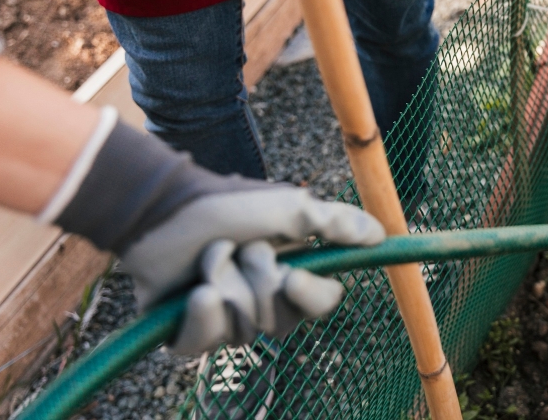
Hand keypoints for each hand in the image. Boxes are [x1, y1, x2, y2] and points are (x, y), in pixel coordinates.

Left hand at [48, 120, 384, 352]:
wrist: (166, 207)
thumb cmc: (230, 203)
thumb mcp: (292, 207)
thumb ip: (336, 222)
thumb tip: (380, 234)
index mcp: (291, 271)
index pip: (322, 304)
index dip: (309, 295)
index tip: (293, 275)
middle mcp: (261, 299)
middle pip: (280, 322)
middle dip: (258, 279)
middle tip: (241, 247)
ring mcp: (224, 318)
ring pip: (241, 330)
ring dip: (225, 283)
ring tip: (209, 256)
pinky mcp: (186, 332)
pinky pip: (202, 344)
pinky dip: (198, 314)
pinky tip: (192, 293)